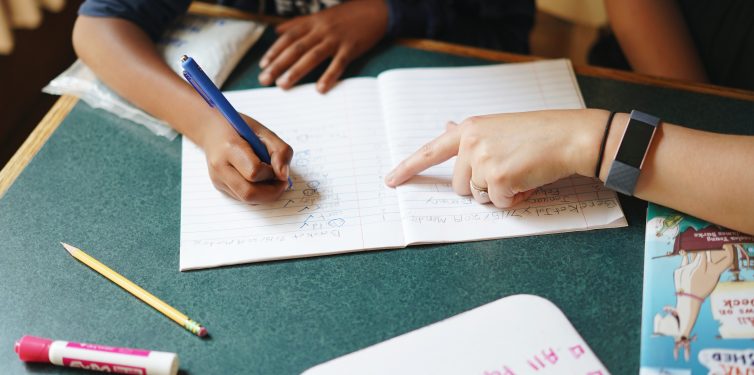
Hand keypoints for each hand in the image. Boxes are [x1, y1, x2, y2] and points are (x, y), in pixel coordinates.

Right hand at [200, 113, 292, 202]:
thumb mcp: (264, 132)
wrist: (212, 130)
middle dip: (272, 192)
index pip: (254, 172)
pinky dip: (256, 193)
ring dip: (265, 194)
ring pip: (246, 200)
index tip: (278, 167)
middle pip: (249, 193)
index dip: (272, 173)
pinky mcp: (219, 186)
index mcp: (230, 148)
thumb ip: (280, 151)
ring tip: (271, 179)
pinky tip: (259, 180)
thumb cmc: (240, 129)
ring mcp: (217, 179)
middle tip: (282, 182)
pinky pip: (242, 198)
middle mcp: (220, 167)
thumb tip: (283, 176)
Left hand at [258, 0, 388, 92]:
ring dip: (296, 71)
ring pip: (312, 56)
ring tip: (283, 85)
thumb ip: (298, 24)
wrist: (375, 10)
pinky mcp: (351, 47)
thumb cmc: (346, 15)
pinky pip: (338, 63)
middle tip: (265, 80)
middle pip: (296, 48)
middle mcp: (321, 30)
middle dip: (278, 64)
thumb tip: (277, 31)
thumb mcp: (320, 15)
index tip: (263, 65)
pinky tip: (320, 89)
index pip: (288, 37)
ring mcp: (336, 39)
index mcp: (313, 22)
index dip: (274, 51)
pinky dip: (329, 76)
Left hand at [384, 109, 608, 207]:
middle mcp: (471, 143)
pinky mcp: (498, 178)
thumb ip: (470, 134)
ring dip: (499, 193)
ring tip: (520, 172)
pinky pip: (499, 203)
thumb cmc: (539, 134)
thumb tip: (446, 128)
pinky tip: (528, 180)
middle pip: (459, 186)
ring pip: (478, 197)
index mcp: (469, 129)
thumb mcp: (498, 127)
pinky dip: (515, 198)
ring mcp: (483, 160)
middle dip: (482, 187)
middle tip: (508, 170)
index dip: (408, 168)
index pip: (430, 151)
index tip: (390, 181)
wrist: (570, 136)